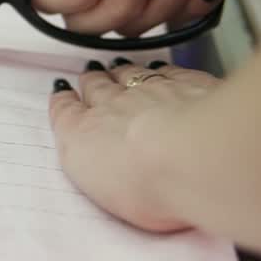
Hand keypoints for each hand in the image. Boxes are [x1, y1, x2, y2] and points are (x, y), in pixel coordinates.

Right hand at [50, 57, 220, 231]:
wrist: (198, 158)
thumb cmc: (148, 183)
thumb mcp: (101, 193)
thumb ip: (90, 166)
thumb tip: (88, 157)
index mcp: (84, 133)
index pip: (67, 111)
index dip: (63, 101)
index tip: (61, 93)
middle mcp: (113, 105)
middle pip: (97, 86)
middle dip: (91, 80)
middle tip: (90, 73)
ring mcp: (152, 90)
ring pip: (130, 74)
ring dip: (122, 71)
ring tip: (118, 67)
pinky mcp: (189, 84)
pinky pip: (168, 71)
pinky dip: (161, 69)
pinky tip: (161, 69)